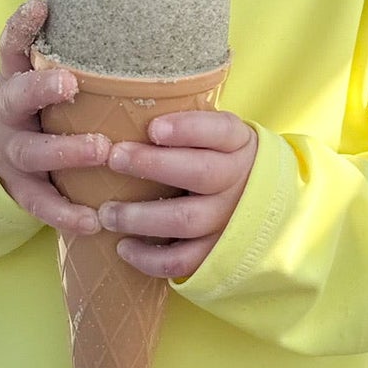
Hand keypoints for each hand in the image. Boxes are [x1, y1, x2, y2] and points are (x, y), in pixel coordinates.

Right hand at [0, 0, 106, 236]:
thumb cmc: (39, 105)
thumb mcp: (40, 74)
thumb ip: (72, 52)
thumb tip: (134, 15)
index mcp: (16, 77)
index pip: (13, 45)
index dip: (23, 25)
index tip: (39, 4)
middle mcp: (9, 111)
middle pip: (18, 97)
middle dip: (42, 89)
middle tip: (70, 83)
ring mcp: (12, 152)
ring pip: (33, 152)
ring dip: (65, 151)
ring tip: (100, 150)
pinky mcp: (21, 188)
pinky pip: (41, 202)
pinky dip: (65, 212)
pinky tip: (91, 220)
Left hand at [97, 110, 256, 279]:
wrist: (261, 204)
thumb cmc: (219, 159)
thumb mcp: (217, 135)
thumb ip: (188, 125)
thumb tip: (123, 106)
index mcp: (238, 144)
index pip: (219, 130)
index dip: (187, 129)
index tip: (153, 128)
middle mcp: (237, 181)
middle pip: (199, 173)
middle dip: (152, 165)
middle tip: (114, 158)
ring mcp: (228, 220)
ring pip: (185, 220)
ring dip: (140, 217)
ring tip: (106, 212)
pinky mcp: (217, 253)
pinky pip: (183, 261)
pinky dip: (149, 258)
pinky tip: (123, 248)